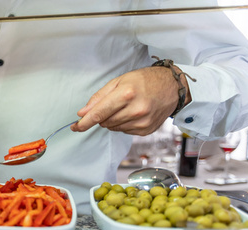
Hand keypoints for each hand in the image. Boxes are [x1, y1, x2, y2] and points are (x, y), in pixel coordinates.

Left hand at [73, 66, 189, 135]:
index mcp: (127, 93)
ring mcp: (142, 121)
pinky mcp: (146, 129)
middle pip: (105, 122)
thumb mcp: (119, 81)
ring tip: (125, 107)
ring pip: (113, 128)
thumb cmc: (145, 80)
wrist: (172, 86)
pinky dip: (123, 124)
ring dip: (112, 120)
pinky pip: (124, 131)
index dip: (84, 122)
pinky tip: (133, 113)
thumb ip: (99, 98)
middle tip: (111, 105)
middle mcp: (136, 109)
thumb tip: (83, 113)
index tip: (75, 127)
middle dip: (101, 116)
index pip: (99, 113)